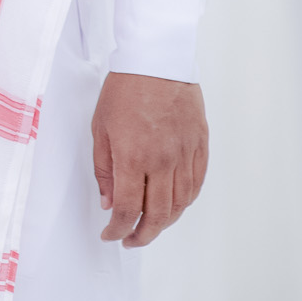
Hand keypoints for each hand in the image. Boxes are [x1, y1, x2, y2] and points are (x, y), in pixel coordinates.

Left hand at [92, 71, 208, 246]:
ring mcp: (185, 154)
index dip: (118, 229)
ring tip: (150, 226)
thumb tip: (109, 202)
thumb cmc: (125, 89)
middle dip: (142, 235)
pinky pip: (196, 184)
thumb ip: (104, 170)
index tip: (111, 235)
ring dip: (165, 222)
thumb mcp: (100, 128)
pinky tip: (174, 206)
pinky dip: (185, 202)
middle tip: (131, 240)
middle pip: (158, 214)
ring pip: (180, 204)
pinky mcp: (200, 145)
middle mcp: (163, 161)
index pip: (128, 208)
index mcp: (133, 157)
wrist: (157, 60)